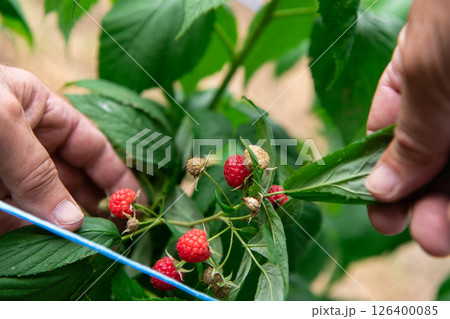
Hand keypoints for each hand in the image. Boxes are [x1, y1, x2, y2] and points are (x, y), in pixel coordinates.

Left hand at [0, 65, 141, 234]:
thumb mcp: (3, 120)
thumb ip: (36, 171)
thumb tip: (72, 221)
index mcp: (42, 112)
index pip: (92, 146)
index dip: (116, 175)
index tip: (136, 203)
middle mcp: (28, 143)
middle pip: (73, 179)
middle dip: (94, 205)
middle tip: (113, 234)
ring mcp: (6, 172)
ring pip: (45, 203)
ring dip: (64, 224)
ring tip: (84, 244)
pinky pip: (13, 219)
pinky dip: (29, 233)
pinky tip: (46, 244)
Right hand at [365, 0, 449, 255]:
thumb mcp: (426, 65)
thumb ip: (407, 132)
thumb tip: (377, 186)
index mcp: (419, 77)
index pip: (392, 133)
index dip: (381, 173)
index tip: (378, 208)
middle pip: (432, 161)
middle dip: (423, 201)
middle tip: (421, 233)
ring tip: (437, 238)